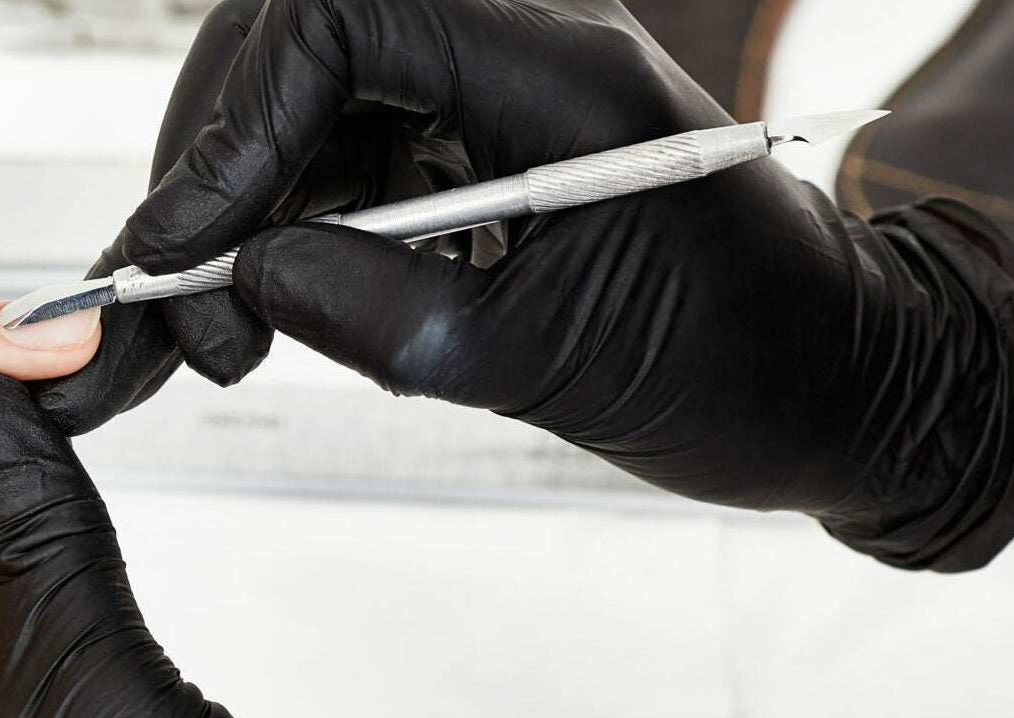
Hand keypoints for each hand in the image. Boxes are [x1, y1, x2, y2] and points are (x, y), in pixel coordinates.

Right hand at [97, 0, 1013, 570]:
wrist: (837, 384)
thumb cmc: (740, 368)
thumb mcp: (545, 366)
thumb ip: (379, 312)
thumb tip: (237, 277)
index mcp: (560, 69)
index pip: (343, 20)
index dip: (237, 128)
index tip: (184, 250)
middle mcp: (518, 46)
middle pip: (293, 44)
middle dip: (210, 171)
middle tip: (177, 308)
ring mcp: (489, 85)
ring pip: (299, 104)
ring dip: (231, 212)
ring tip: (215, 344)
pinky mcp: (470, 137)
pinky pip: (337, 153)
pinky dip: (277, 231)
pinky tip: (257, 318)